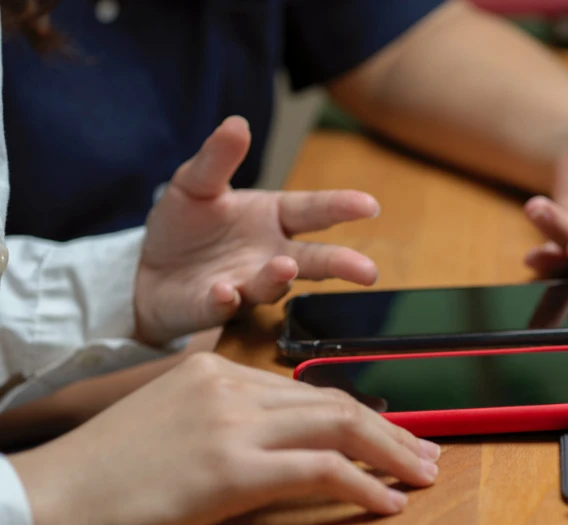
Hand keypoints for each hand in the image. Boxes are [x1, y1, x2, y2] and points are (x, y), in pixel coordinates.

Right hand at [8, 353, 440, 524]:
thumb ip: (225, 417)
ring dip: (393, 452)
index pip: (308, 391)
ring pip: (340, 426)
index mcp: (216, 369)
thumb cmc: (108, 469)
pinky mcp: (232, 469)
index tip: (391, 434)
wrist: (54, 493)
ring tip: (423, 476)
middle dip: (392, 429)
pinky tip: (386, 502)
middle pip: (335, 402)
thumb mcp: (171, 421)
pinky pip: (321, 470)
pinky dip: (364, 486)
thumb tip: (282, 439)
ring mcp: (233, 425)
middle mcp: (231, 386)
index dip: (360, 413)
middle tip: (427, 454)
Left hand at [135, 116, 381, 345]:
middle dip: (341, 264)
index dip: (341, 207)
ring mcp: (248, 284)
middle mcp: (271, 254)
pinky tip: (224, 291)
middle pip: (314, 259)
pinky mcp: (217, 307)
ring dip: (278, 277)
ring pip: (273, 285)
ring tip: (285, 266)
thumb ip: (217, 158)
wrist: (146, 272)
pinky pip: (226, 305)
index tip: (370, 205)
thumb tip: (237, 123)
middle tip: (368, 271)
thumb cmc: (184, 226)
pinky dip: (226, 299)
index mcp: (273, 218)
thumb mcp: (195, 183)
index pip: (313, 211)